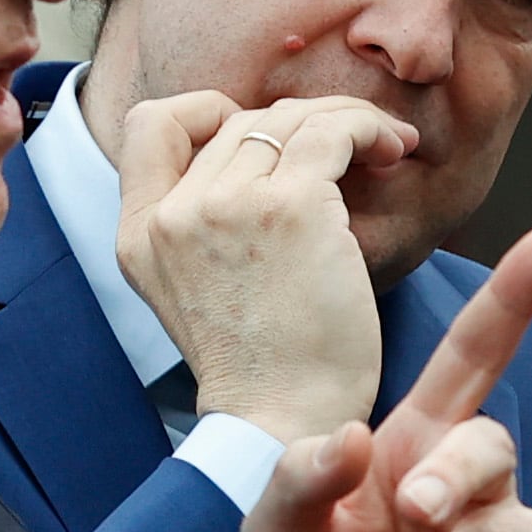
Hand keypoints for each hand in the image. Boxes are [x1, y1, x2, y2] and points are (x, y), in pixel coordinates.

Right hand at [115, 90, 407, 444]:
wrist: (284, 420)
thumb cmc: (264, 368)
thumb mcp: (193, 293)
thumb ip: (202, 229)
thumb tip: (259, 155)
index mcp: (139, 236)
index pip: (147, 126)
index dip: (205, 111)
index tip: (261, 133)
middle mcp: (175, 214)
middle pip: (236, 121)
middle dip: (299, 122)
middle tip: (348, 142)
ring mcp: (228, 206)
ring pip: (288, 120)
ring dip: (345, 120)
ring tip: (383, 143)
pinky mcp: (290, 207)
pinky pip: (332, 134)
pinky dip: (367, 129)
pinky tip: (392, 150)